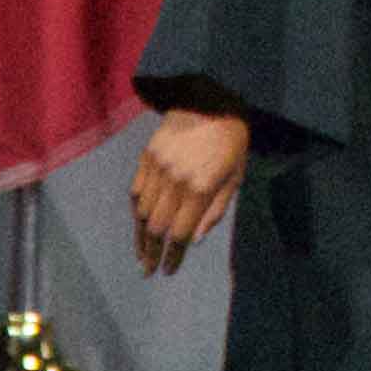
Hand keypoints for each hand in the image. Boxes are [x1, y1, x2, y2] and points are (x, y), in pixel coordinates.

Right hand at [126, 103, 249, 271]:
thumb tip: (194, 240)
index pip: (180, 233)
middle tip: (148, 271)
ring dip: (140, 237)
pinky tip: (139, 226)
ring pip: (142, 212)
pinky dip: (136, 213)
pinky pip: (136, 192)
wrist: (210, 100)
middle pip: (156, 227)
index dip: (173, 256)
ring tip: (141, 255)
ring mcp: (157, 168)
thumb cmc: (230, 141)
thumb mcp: (235, 177)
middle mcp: (175, 180)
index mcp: (200, 188)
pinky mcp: (147, 157)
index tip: (168, 271)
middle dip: (152, 253)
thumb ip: (215, 211)